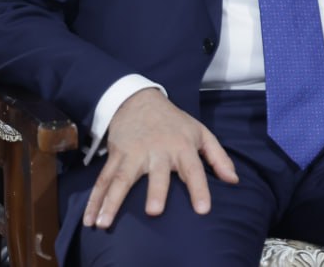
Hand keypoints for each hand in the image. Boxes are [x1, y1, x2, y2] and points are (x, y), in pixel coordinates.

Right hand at [83, 88, 237, 229]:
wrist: (140, 100)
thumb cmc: (175, 123)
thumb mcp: (201, 133)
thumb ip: (218, 157)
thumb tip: (234, 180)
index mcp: (182, 147)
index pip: (194, 169)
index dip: (199, 189)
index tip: (203, 210)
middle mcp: (157, 151)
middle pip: (157, 174)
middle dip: (156, 191)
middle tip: (154, 211)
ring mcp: (133, 154)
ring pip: (121, 179)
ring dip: (112, 202)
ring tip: (103, 223)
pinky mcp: (116, 156)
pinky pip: (103, 180)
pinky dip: (94, 200)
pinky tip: (89, 219)